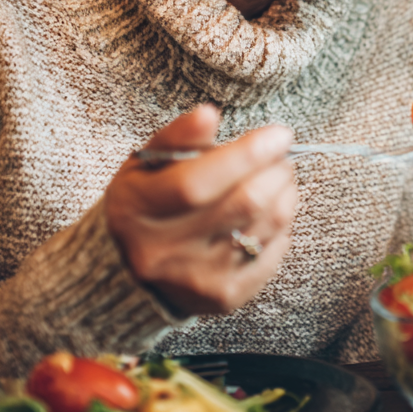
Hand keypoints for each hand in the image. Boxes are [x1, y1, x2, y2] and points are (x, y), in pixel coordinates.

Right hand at [105, 104, 297, 315]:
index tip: (280, 134)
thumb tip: (209, 114)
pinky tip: (273, 211)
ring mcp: (195, 279)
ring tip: (280, 177)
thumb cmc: (147, 202)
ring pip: (264, 228)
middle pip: (242, 205)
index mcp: (138, 209)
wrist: (127, 271)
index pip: (198, 182)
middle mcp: (163, 250)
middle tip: (283, 156)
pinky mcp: (223, 297)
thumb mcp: (146, 164)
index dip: (246, 155)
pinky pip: (272, 254)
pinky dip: (282, 226)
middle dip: (276, 171)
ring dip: (286, 194)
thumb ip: (178, 137)